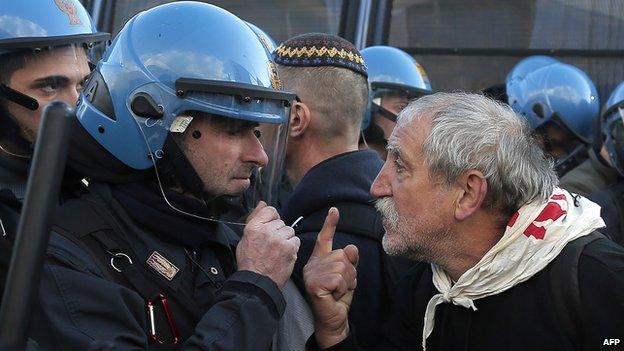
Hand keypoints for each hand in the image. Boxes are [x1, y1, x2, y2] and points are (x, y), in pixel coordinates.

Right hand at [237, 201, 299, 288]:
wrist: (257, 282)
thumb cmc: (249, 262)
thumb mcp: (245, 238)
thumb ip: (255, 218)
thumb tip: (263, 203)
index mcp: (254, 227)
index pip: (270, 211)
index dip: (272, 219)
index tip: (270, 227)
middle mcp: (267, 231)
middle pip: (281, 222)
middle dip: (278, 232)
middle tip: (271, 245)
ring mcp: (279, 239)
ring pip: (289, 231)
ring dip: (286, 239)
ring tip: (277, 250)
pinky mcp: (290, 248)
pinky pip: (295, 241)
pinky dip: (292, 247)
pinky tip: (283, 255)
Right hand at [303, 208, 358, 348]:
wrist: (333, 320)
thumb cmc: (338, 299)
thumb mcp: (348, 276)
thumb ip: (349, 261)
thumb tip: (350, 247)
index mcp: (318, 260)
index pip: (324, 238)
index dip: (330, 224)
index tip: (334, 210)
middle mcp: (312, 264)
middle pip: (341, 255)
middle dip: (349, 272)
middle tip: (341, 286)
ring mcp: (311, 274)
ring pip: (342, 266)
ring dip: (346, 281)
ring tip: (337, 291)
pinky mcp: (314, 284)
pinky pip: (339, 278)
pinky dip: (342, 288)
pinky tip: (334, 296)